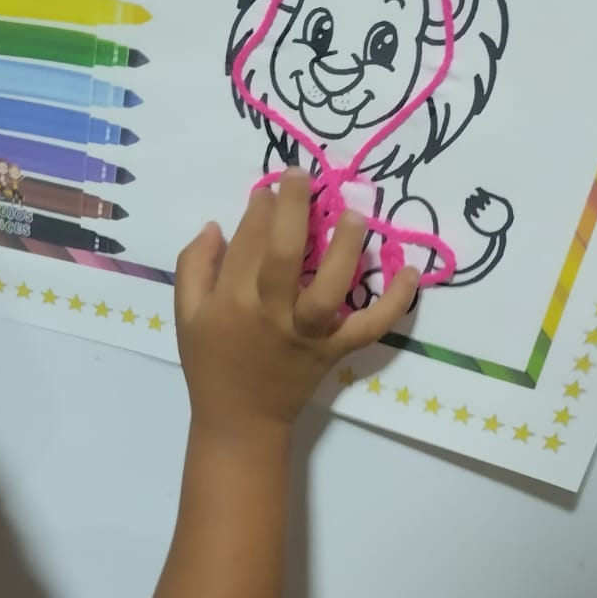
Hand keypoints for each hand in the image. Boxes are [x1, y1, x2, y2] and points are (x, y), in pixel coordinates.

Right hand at [174, 170, 418, 435]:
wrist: (240, 422)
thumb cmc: (211, 365)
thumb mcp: (186, 316)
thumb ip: (194, 266)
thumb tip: (216, 225)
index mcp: (231, 302)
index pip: (247, 242)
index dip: (261, 207)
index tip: (270, 188)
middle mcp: (270, 314)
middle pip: (284, 255)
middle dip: (295, 209)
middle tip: (304, 176)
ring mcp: (306, 334)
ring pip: (328, 289)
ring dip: (344, 249)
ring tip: (355, 214)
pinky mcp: (333, 351)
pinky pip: (368, 327)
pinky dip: (394, 304)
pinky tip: (410, 273)